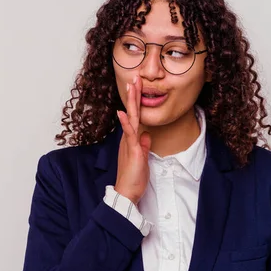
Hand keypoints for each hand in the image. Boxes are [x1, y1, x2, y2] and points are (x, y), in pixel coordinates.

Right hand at [114, 76, 150, 204]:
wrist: (127, 193)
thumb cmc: (134, 178)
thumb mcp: (141, 158)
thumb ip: (143, 144)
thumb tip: (147, 135)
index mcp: (131, 139)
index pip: (135, 116)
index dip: (136, 101)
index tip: (137, 87)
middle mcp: (128, 138)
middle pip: (131, 112)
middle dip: (133, 94)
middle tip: (134, 77)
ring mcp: (128, 143)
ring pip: (130, 118)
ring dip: (130, 101)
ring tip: (131, 86)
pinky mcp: (131, 150)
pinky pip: (128, 134)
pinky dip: (125, 122)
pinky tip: (122, 112)